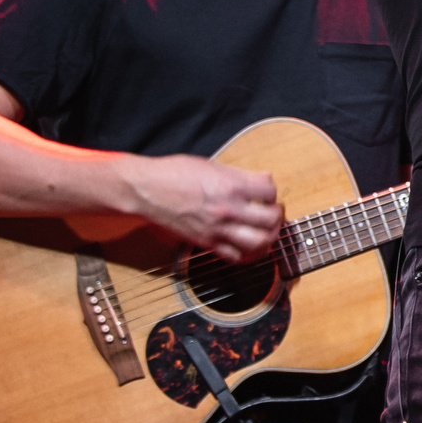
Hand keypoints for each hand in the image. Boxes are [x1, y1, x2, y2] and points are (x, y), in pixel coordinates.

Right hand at [128, 155, 282, 261]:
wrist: (145, 190)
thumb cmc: (173, 173)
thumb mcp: (211, 166)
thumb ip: (237, 176)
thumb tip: (258, 182)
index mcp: (231, 185)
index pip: (270, 190)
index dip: (271, 190)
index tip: (266, 191)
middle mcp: (228, 209)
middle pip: (271, 218)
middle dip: (277, 214)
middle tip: (272, 211)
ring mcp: (217, 229)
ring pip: (259, 242)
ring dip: (269, 236)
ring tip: (267, 230)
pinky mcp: (206, 243)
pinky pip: (236, 256)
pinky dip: (248, 254)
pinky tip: (249, 246)